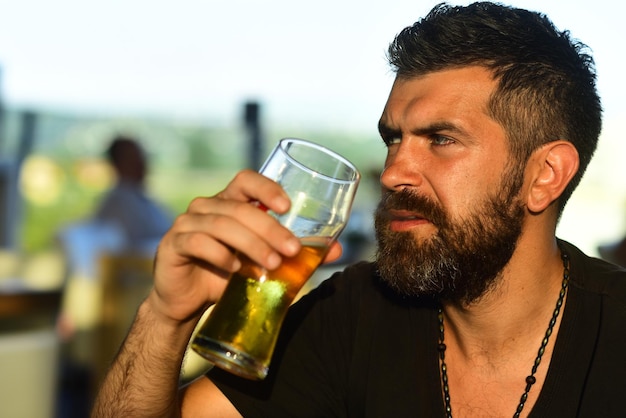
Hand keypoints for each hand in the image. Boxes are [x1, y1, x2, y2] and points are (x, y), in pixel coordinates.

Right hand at [149, 169, 333, 323]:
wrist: (186, 302)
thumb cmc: (227, 275)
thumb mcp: (261, 262)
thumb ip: (293, 252)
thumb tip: (337, 250)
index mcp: (228, 202)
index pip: (246, 180)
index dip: (266, 188)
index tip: (287, 206)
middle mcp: (206, 207)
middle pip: (241, 208)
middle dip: (270, 228)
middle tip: (292, 249)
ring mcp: (186, 223)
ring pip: (222, 225)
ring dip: (251, 244)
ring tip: (272, 263)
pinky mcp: (173, 244)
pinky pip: (198, 242)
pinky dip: (220, 255)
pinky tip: (235, 269)